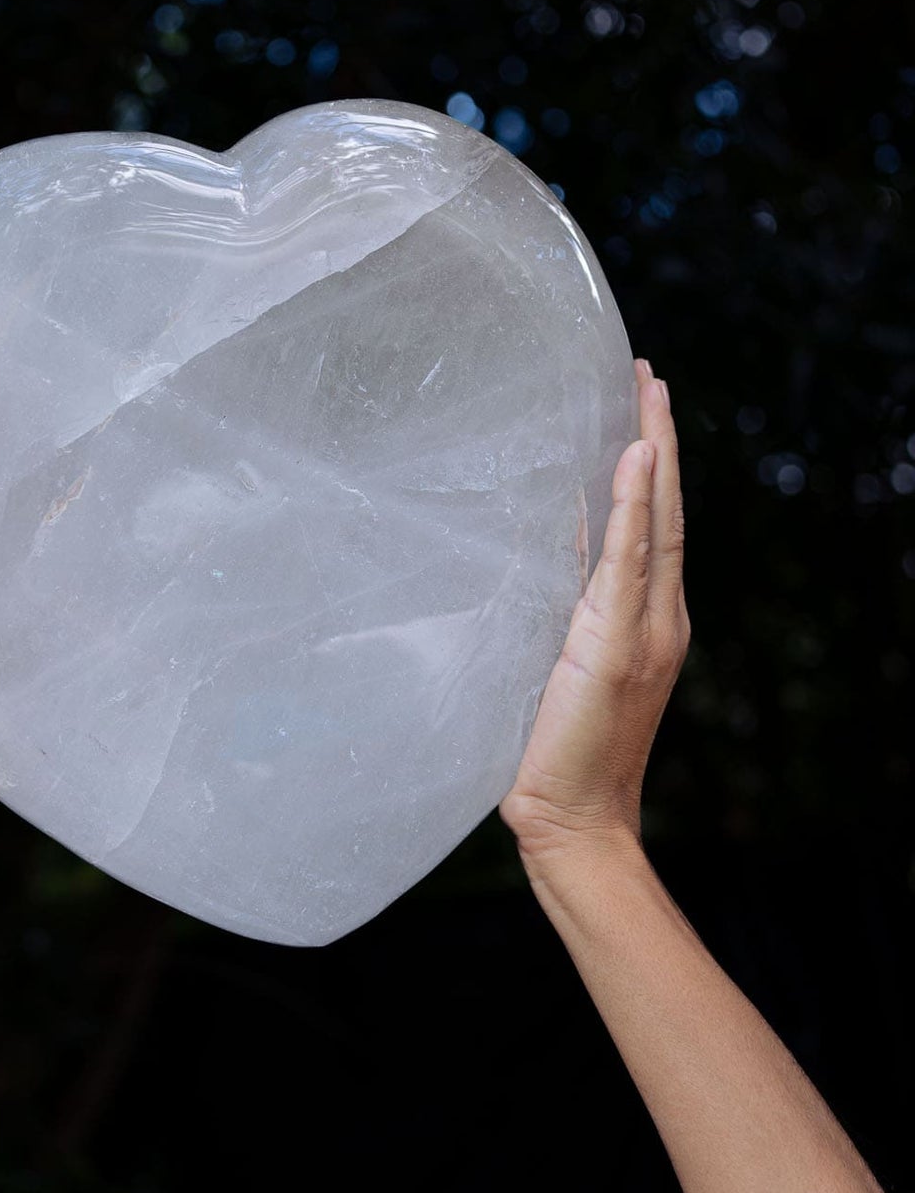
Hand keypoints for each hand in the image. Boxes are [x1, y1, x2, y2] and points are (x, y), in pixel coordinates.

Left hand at [499, 359, 688, 870]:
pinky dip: (636, 505)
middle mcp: (657, 616)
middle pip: (665, 509)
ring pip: (658, 522)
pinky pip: (632, 560)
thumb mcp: (548, 660)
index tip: (639, 407)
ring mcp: (645, 630)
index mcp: (641, 619)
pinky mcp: (618, 645)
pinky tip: (636, 456)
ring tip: (647, 392)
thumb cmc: (549, 749)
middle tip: (649, 374)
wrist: (571, 819)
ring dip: (652, 452)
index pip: (652, 525)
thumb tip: (527, 552)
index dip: (648, 465)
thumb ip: (551, 608)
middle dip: (657, 439)